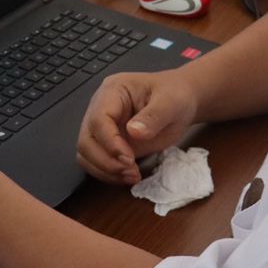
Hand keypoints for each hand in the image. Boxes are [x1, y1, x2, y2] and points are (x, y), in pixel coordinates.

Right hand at [76, 71, 198, 184]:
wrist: (181, 101)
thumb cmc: (175, 95)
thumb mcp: (171, 102)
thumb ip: (153, 116)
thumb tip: (133, 132)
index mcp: (113, 91)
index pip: (98, 119)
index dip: (110, 142)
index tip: (129, 158)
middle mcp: (100, 108)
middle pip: (86, 140)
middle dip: (106, 161)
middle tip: (131, 171)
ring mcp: (102, 128)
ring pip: (86, 154)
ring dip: (106, 171)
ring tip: (132, 175)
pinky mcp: (108, 144)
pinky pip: (97, 163)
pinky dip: (109, 174)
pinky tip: (129, 176)